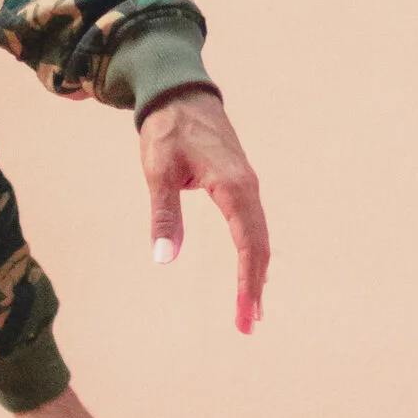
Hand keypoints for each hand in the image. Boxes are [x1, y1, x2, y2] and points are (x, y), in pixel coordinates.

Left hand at [140, 89, 268, 330]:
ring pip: (258, 235)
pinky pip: (252, 224)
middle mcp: (247, 187)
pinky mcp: (240, 183)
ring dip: (255, 273)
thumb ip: (164, 214)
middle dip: (254, 287)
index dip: (247, 281)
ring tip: (251, 310)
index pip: (248, 243)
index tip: (245, 313)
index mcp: (232, 186)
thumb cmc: (166, 131)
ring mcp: (247, 185)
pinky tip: (250, 272)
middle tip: (247, 325)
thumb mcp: (158, 172)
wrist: (179, 92)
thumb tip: (164, 258)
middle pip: (259, 245)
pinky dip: (253, 252)